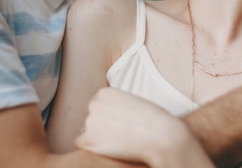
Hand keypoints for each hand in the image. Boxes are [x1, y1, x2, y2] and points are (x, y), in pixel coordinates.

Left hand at [75, 88, 214, 167]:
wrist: (160, 134)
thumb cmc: (153, 120)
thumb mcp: (132, 101)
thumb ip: (116, 105)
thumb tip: (107, 117)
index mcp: (104, 92)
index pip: (97, 106)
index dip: (109, 117)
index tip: (121, 122)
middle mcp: (94, 104)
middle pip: (92, 118)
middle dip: (102, 126)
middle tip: (121, 132)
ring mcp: (90, 121)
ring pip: (88, 132)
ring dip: (99, 137)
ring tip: (121, 140)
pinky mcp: (90, 139)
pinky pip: (81, 143)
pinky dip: (93, 148)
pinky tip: (109, 148)